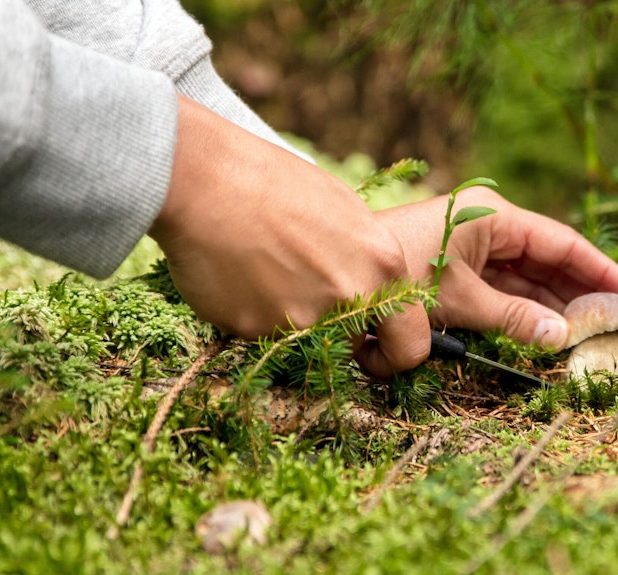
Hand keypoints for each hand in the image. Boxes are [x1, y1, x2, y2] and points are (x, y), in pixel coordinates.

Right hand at [150, 96, 430, 376]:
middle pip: (355, 344)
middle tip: (305, 299)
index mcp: (383, 265)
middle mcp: (351, 297)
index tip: (373, 348)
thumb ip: (363, 259)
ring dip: (288, 318)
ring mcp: (305, 318)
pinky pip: (262, 334)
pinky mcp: (259, 330)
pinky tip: (236, 273)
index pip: (412, 344)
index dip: (393, 352)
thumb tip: (369, 290)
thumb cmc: (273, 182)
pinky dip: (250, 312)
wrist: (206, 179)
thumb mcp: (343, 212)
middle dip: (337, 335)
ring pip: (305, 341)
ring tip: (262, 269)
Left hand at [374, 188, 617, 349]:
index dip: (602, 274)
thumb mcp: (461, 299)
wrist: (339, 272)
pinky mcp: (458, 272)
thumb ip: (514, 319)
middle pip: (551, 264)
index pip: (564, 244)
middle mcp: (489, 228)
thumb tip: (563, 336)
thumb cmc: (396, 275)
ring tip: (593, 338)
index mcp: (495, 217)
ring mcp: (474, 250)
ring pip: (528, 283)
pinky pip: (504, 294)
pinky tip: (551, 336)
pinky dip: (525, 315)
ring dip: (556, 310)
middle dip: (584, 296)